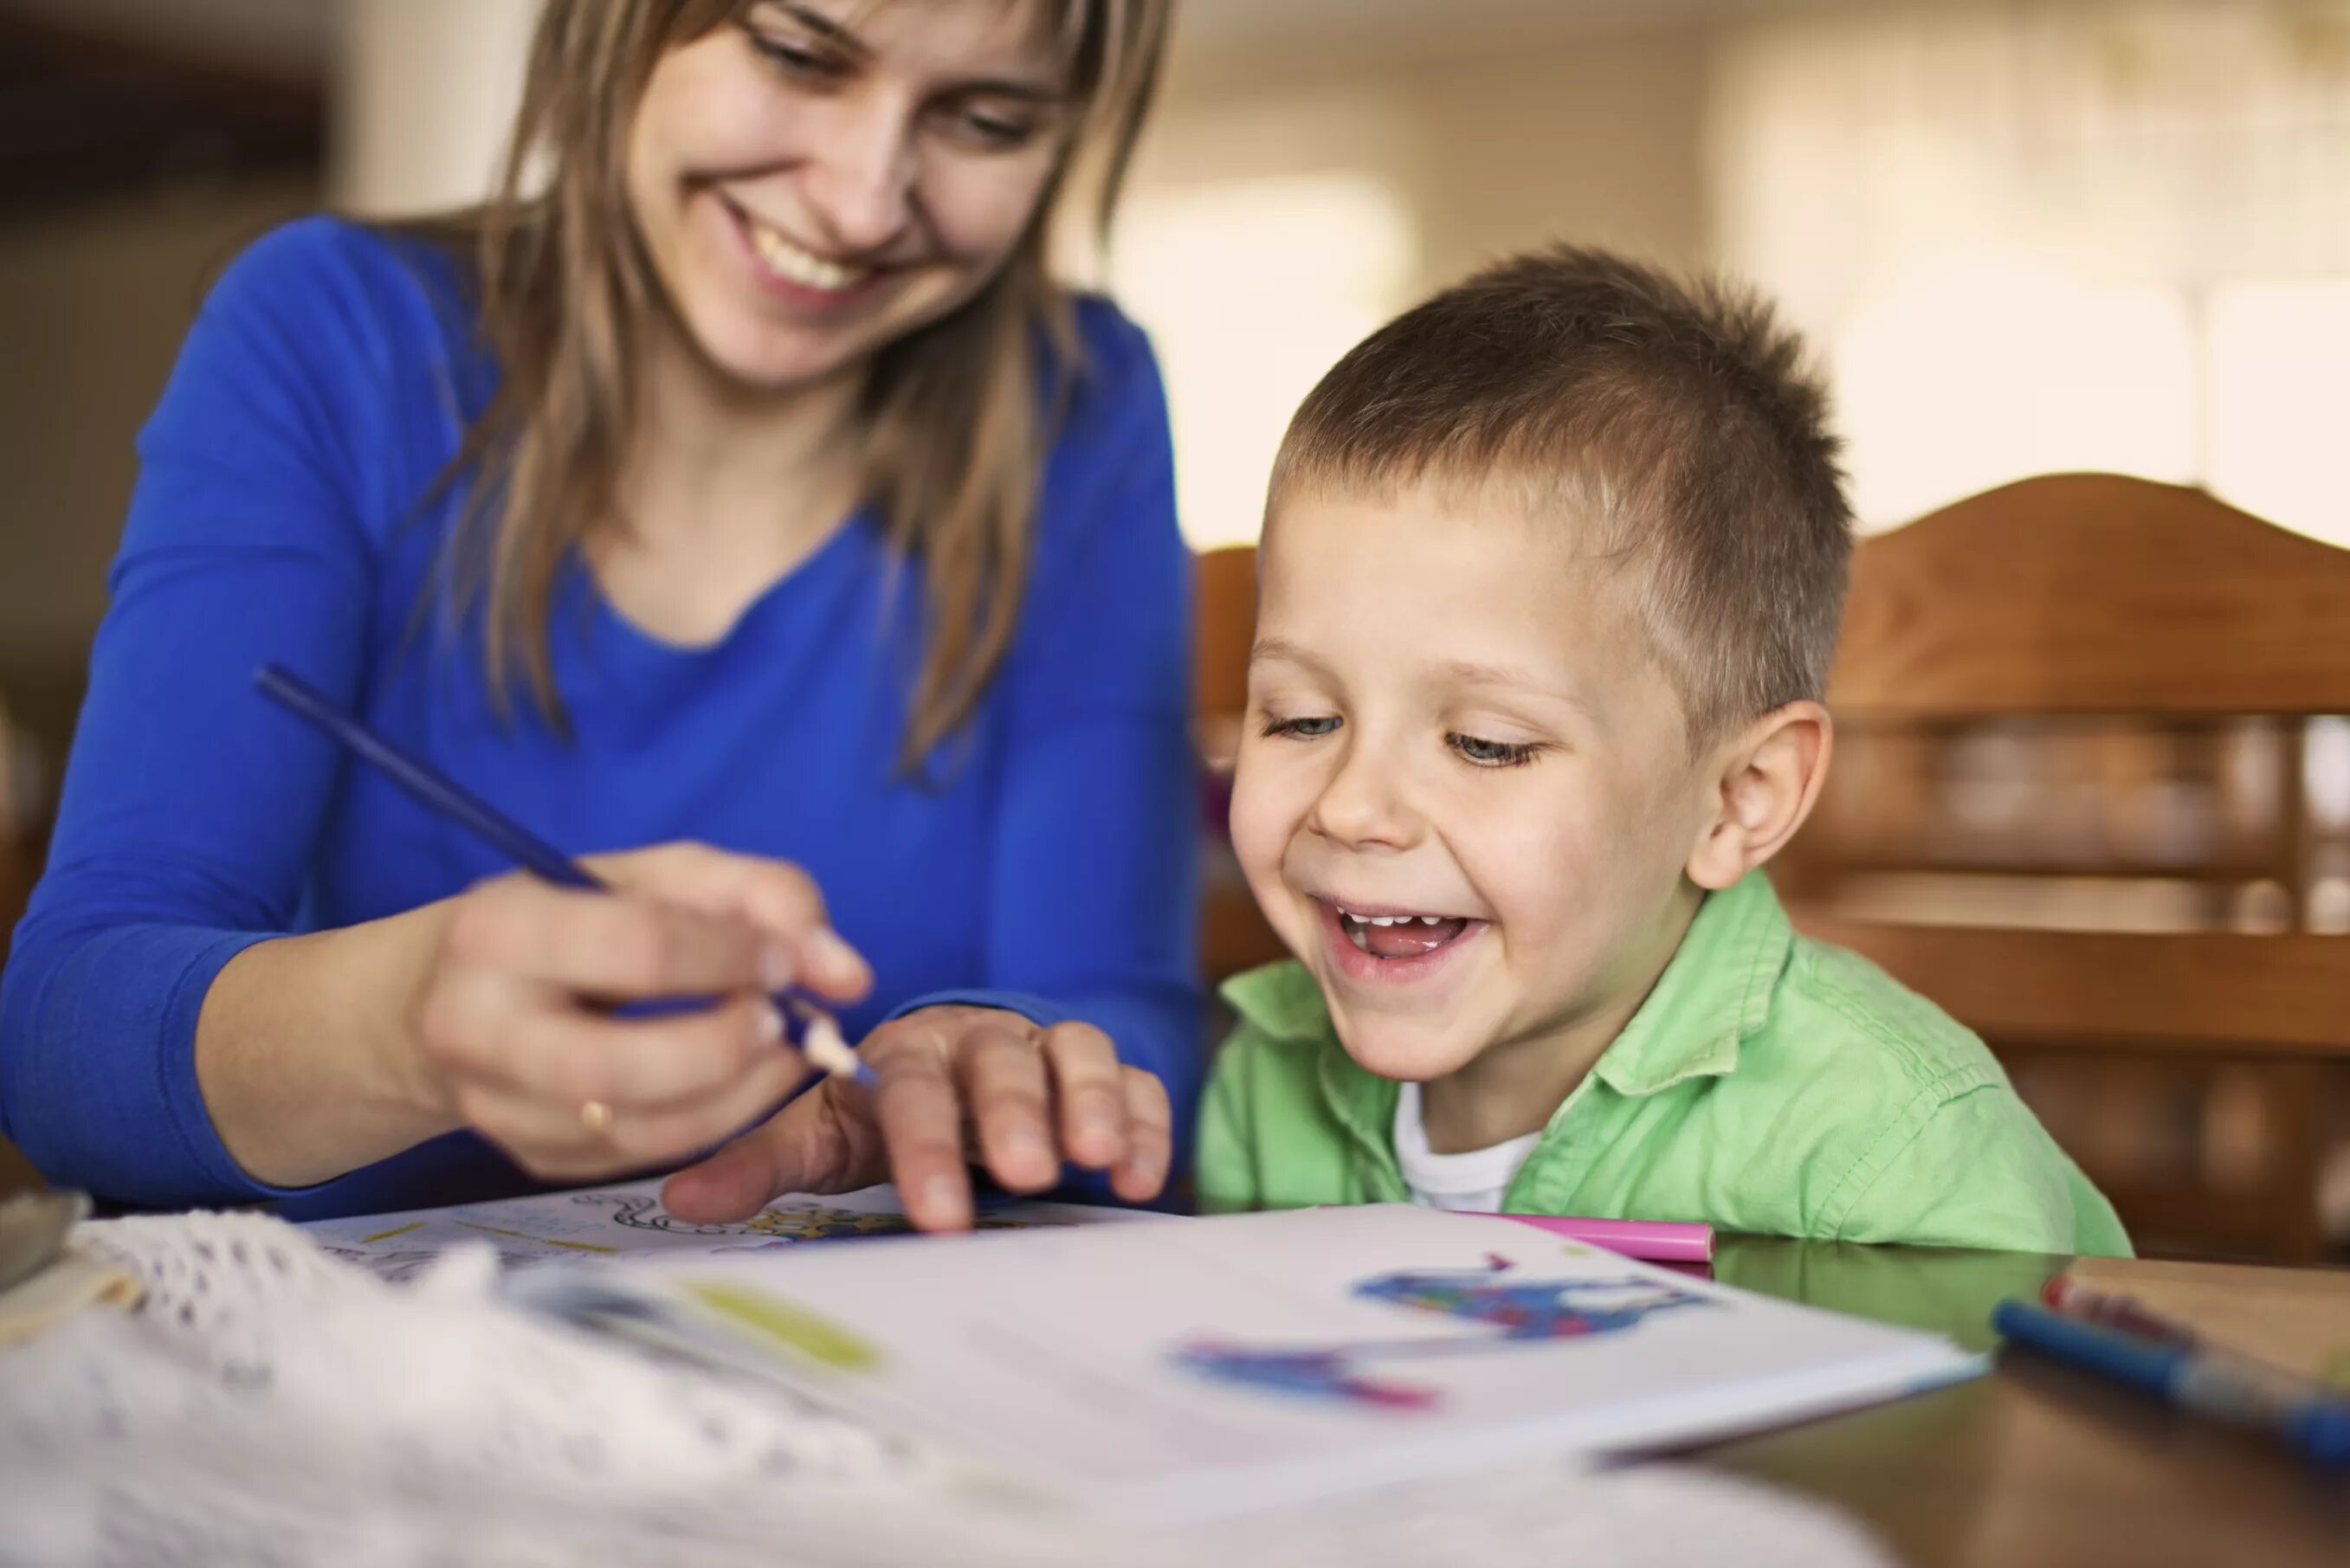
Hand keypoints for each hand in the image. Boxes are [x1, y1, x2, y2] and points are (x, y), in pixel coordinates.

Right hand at [403, 842, 870, 1181]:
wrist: (451, 992)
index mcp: (496, 930)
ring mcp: (494, 1107)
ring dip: (738, 1097)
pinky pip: (636, 1160)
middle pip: (622, 1065)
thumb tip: (845, 971)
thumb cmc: (570, 917)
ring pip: (636, 1131)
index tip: (789, 958)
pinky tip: (742, 1084)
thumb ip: (760, 897)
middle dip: (730, 1046)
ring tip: (784, 1053)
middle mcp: (474, 1026)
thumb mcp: (655, 875)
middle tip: (787, 1022)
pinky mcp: (528, 1156)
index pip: (638, 946)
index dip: (734, 955)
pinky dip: (710, 1125)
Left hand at [660, 1005, 1173, 1231]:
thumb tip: (679, 1199)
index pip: (913, 1090)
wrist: (956, 1067)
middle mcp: (982, 1040)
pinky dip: (1148, 1120)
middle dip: (1016, 1116)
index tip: (939, 1215)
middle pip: (1001, 1064)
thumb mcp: (823, 1132)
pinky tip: (1145, 1176)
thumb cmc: (885, 1107)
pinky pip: (1138, 1080)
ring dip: (1093, 1103)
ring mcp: (1047, 1048)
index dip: (928, 1147)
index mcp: (907, 1052)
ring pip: (1079, 1055)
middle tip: (1027, 1173)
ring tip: (1101, 1158)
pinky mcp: (1104, 1069)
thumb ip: (761, 1163)